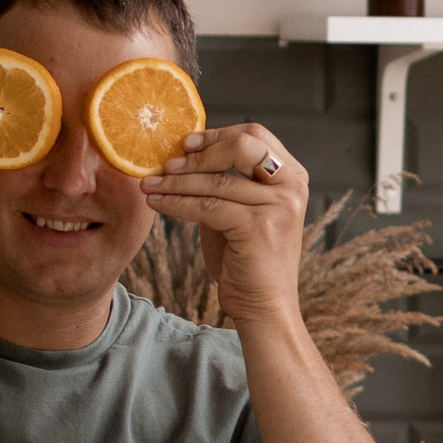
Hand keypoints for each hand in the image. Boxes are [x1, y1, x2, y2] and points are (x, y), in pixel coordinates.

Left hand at [139, 121, 306, 325]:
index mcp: (292, 176)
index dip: (216, 135)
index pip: (254, 135)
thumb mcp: (242, 209)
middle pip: (242, 145)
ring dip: (176, 182)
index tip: (185, 143)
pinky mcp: (258, 228)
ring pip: (216, 180)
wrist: (263, 306)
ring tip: (149, 186)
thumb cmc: (248, 259)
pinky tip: (157, 204)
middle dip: (200, 153)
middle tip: (167, 164)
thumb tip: (185, 153)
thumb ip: (228, 180)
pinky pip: (207, 206)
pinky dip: (177, 203)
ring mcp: (278, 207)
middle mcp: (292, 187)